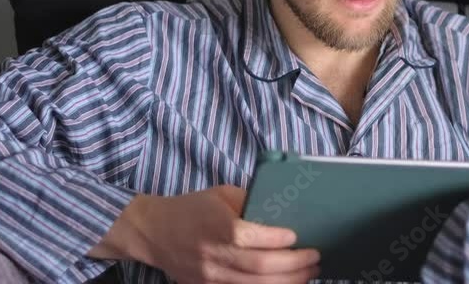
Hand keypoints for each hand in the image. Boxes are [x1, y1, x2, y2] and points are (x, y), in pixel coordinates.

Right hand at [89, 185, 319, 282]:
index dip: (280, 240)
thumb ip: (251, 202)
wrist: (153, 231)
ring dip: (287, 282)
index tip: (297, 237)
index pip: (255, 238)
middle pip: (261, 268)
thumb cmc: (191, 208)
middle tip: (315, 258)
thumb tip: (284, 210)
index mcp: (218, 227)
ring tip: (308, 274)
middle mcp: (214, 254)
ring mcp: (210, 276)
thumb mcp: (221, 194)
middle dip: (294, 265)